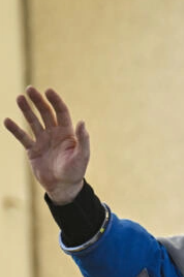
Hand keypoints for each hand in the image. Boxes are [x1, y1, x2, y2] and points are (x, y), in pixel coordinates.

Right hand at [4, 87, 89, 203]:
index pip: (61, 112)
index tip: (48, 91)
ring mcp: (42, 141)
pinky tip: (7, 120)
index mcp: (67, 133)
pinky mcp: (32, 150)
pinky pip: (22, 137)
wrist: (63, 187)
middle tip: (29, 89)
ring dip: (26, 110)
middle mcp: (54, 134)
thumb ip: (83, 139)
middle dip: (38, 101)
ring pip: (33, 121)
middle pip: (45, 113)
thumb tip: (82, 122)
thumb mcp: (82, 155)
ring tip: (19, 98)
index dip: (55, 101)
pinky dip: (15, 129)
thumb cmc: (75, 171)